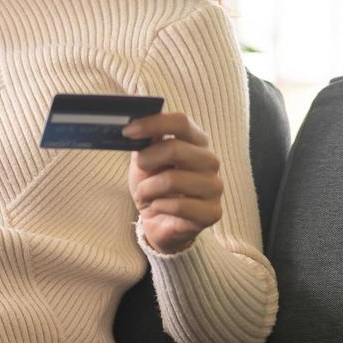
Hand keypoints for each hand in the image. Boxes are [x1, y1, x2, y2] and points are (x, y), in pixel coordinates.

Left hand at [121, 111, 223, 255]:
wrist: (158, 220)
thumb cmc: (153, 185)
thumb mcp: (145, 159)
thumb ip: (146, 140)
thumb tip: (135, 122)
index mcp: (196, 141)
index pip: (181, 122)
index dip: (152, 124)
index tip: (128, 131)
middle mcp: (210, 161)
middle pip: (175, 148)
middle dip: (147, 160)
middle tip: (139, 169)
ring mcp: (214, 186)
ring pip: (172, 179)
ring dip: (148, 188)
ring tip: (146, 194)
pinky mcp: (213, 212)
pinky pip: (178, 206)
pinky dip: (158, 206)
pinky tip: (158, 207)